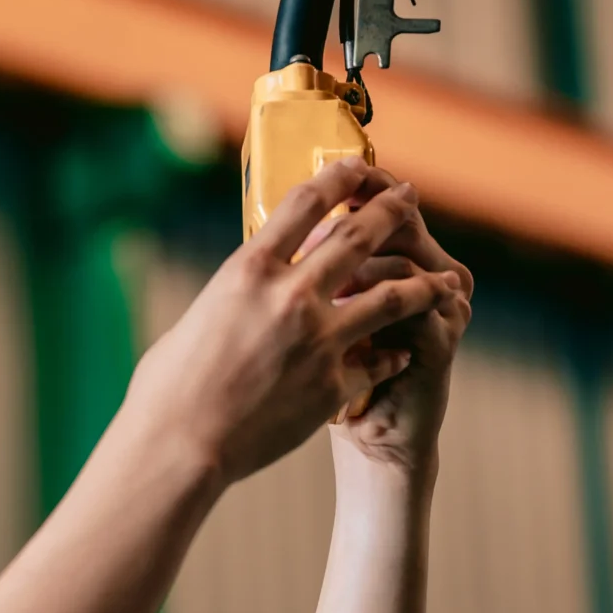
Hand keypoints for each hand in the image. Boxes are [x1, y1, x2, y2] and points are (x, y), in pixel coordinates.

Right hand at [121, 158, 449, 484]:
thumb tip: (252, 283)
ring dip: (424, 284)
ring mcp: (318, 341)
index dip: (337, 177)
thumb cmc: (168, 385)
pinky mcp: (332, 385)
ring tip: (444, 279)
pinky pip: (378, 361)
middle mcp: (291, 296)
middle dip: (391, 211)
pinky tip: (404, 353)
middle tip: (409, 196)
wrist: (182, 445)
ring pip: (391, 297)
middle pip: (358, 237)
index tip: (357, 166)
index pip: (305, 203)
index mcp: (248, 270)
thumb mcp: (201, 315)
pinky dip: (394, 355)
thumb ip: (238, 294)